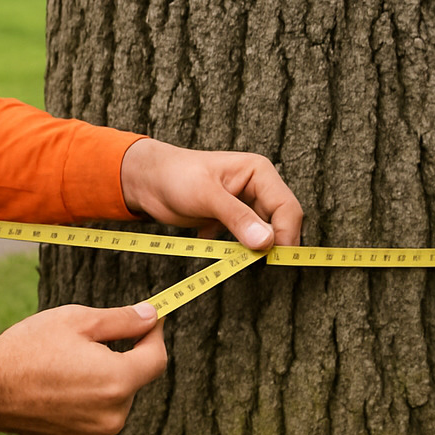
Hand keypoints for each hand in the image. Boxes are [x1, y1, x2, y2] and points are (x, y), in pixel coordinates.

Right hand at [0, 303, 165, 434]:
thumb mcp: (77, 320)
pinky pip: (98, 412)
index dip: (154, 335)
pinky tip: (60, 382)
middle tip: (89, 338)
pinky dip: (89, 395)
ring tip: (67, 362)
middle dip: (122, 355)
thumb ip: (121, 320)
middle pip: (135, 377)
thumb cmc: (29, 349)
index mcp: (117, 381)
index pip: (156, 358)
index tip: (147, 320)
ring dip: (104, 376)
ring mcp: (97, 432)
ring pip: (115, 395)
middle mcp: (113, 413)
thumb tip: (151, 315)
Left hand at [119, 138, 302, 249]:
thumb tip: (265, 242)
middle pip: (280, 222)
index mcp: (259, 172)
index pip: (287, 208)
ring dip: (253, 249)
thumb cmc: (175, 176)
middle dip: (271, 244)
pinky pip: (245, 240)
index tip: (272, 258)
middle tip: (254, 262)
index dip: (285, 234)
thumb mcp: (206, 195)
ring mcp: (246, 205)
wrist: (147, 181)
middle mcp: (257, 187)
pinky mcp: (232, 220)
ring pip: (264, 234)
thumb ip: (236, 217)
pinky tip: (209, 238)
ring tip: (234, 255)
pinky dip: (235, 249)